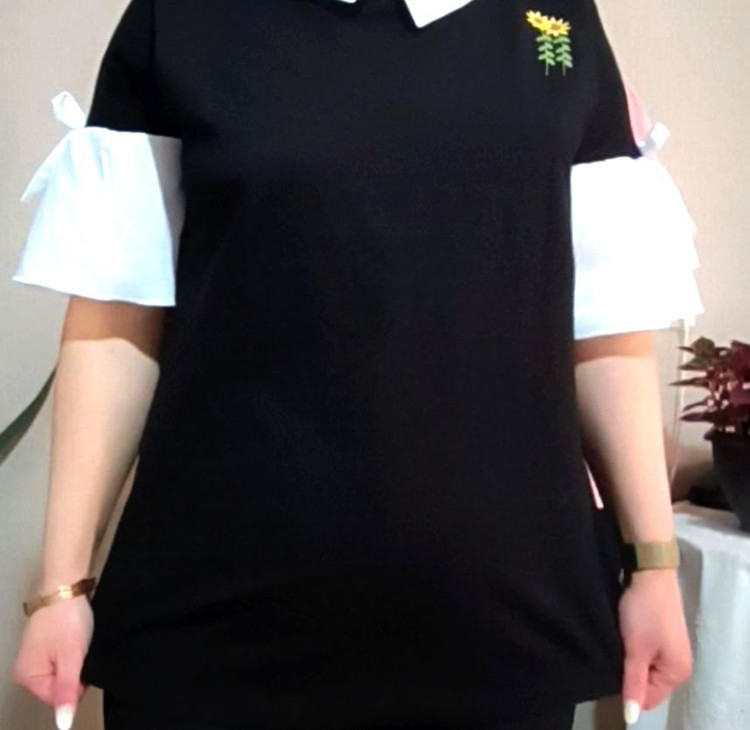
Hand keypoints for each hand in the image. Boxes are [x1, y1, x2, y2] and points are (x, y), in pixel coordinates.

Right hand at [13, 592, 93, 729]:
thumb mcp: (71, 658)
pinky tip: (77, 639)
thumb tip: (63, 724)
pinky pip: (62, 659)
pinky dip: (73, 652)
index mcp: (28, 677)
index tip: (82, 662)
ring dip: (75, 661)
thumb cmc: (67, 621)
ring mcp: (35, 656)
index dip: (76, 684)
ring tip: (79, 643)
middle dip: (75, 672)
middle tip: (81, 650)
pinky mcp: (45, 645)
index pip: (58, 698)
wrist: (66, 587)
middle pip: (59, 686)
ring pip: (63, 672)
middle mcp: (26, 670)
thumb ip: (67, 691)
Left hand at [618, 569, 693, 723]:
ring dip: (629, 661)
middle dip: (629, 675)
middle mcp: (678, 666)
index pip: (648, 699)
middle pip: (647, 685)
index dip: (628, 689)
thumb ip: (634, 683)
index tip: (613, 669)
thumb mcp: (636, 649)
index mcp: (677, 674)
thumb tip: (632, 717)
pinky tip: (621, 639)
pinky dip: (632, 650)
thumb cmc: (644, 612)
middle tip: (613, 656)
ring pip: (644, 668)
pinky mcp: (660, 636)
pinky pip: (645, 654)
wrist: (650, 573)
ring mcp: (670, 650)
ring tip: (615, 647)